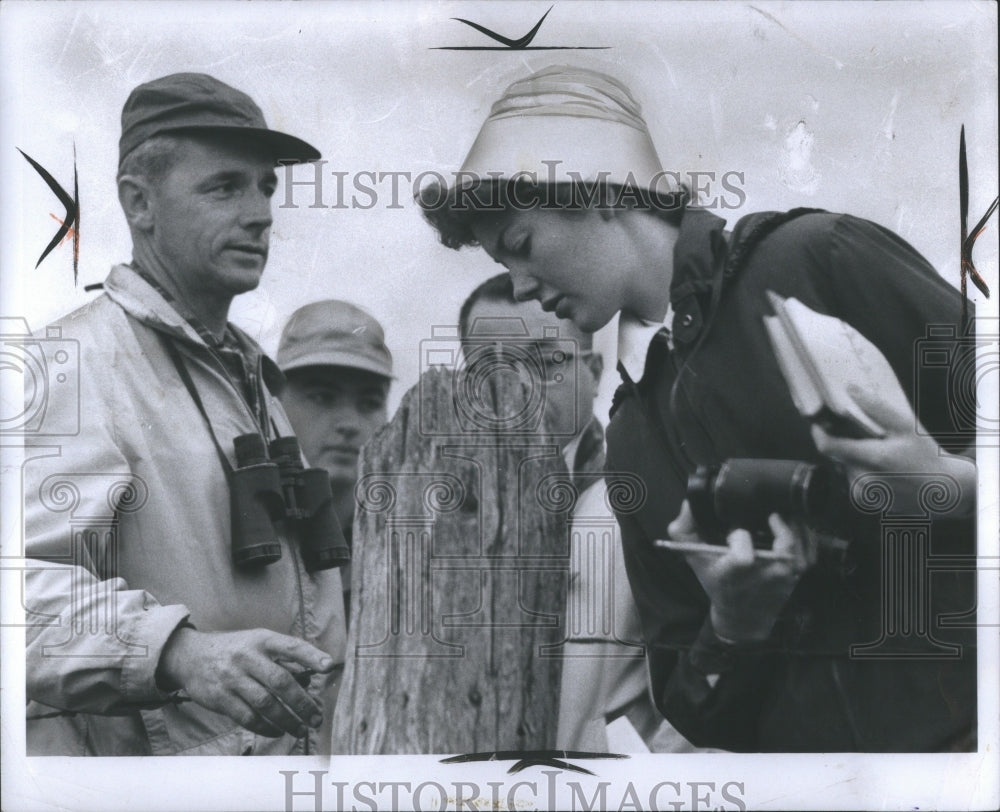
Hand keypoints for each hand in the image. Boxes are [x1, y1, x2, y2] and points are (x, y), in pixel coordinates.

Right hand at [157, 627, 335, 737]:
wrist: (190, 655)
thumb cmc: (236, 650)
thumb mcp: (258, 643)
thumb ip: (282, 659)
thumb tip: (309, 682)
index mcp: (262, 640)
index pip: (291, 646)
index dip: (311, 656)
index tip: (329, 666)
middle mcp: (247, 657)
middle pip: (281, 682)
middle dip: (302, 703)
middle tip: (316, 718)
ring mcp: (232, 678)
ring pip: (266, 704)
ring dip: (287, 720)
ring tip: (301, 729)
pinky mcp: (220, 697)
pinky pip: (248, 717)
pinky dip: (266, 727)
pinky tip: (278, 730)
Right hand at [668, 501, 815, 642]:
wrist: (742, 616)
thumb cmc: (717, 581)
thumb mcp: (693, 557)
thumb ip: (684, 529)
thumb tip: (689, 502)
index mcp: (734, 573)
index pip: (743, 557)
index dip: (740, 538)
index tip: (733, 532)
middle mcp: (763, 576)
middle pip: (783, 547)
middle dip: (778, 524)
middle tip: (767, 512)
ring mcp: (784, 576)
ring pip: (800, 545)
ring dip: (794, 524)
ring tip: (781, 514)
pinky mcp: (797, 575)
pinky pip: (810, 550)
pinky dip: (805, 534)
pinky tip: (793, 524)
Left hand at [812, 386, 975, 514]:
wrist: (943, 489)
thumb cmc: (926, 455)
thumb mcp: (906, 426)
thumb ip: (876, 408)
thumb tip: (850, 389)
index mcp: (872, 459)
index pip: (828, 446)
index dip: (818, 432)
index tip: (819, 420)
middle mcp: (863, 480)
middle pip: (836, 455)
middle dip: (841, 442)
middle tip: (857, 432)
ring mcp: (863, 494)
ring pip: (843, 467)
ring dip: (852, 456)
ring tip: (875, 450)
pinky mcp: (866, 502)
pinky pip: (852, 480)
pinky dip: (859, 470)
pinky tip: (880, 467)